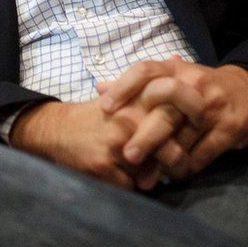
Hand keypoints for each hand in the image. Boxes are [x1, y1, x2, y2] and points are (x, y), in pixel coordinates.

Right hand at [10, 98, 181, 189]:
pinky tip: (120, 176)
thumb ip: (153, 88)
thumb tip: (179, 60)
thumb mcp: (124, 95)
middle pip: (172, 151)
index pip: (179, 116)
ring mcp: (116, 143)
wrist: (57, 129)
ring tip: (144, 173)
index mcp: (138, 100)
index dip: (190, 133)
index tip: (188, 144)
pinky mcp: (103, 165)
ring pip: (153, 173)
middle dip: (176, 164)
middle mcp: (129, 120)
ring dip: (152, 177)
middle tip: (174, 168)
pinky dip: (129, 185)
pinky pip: (131, 186)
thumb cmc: (97, 115)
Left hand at [96, 71, 205, 186]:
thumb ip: (138, 85)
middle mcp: (193, 85)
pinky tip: (174, 175)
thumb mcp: (173, 77)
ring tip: (146, 178)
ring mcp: (213, 107)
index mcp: (174, 70)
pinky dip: (187, 167)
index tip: (105, 108)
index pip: (144, 71)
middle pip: (164, 113)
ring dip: (164, 162)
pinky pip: (204, 153)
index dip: (123, 87)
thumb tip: (100, 89)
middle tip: (127, 156)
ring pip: (183, 139)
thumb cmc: (199, 86)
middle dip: (145, 137)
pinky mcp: (230, 128)